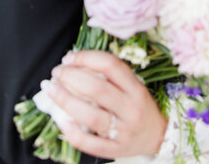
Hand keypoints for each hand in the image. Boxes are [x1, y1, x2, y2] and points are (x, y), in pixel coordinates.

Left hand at [42, 50, 167, 160]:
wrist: (157, 136)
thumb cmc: (137, 105)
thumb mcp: (132, 86)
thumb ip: (109, 76)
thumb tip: (73, 64)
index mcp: (135, 88)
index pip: (110, 65)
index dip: (86, 58)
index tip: (68, 58)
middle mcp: (131, 108)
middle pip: (97, 89)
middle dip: (71, 77)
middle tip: (57, 73)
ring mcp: (124, 131)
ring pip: (90, 116)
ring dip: (65, 100)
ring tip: (51, 90)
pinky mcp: (116, 150)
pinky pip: (90, 143)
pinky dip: (73, 132)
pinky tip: (61, 121)